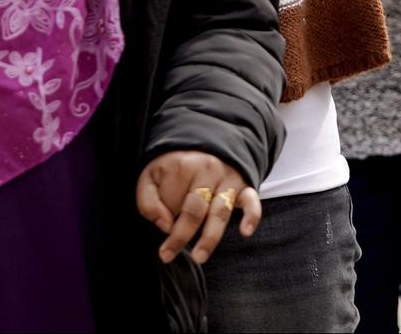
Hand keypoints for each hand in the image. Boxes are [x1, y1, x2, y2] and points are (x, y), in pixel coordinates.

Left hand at [136, 151, 261, 265]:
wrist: (206, 143)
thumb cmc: (174, 166)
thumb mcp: (151, 175)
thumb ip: (148, 201)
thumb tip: (165, 225)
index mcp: (182, 166)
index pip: (171, 202)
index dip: (162, 218)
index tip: (160, 227)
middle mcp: (207, 170)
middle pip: (194, 210)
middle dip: (180, 236)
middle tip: (166, 256)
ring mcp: (228, 179)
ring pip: (219, 212)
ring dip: (210, 237)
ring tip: (199, 257)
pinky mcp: (244, 186)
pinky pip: (252, 201)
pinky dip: (251, 216)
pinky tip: (245, 231)